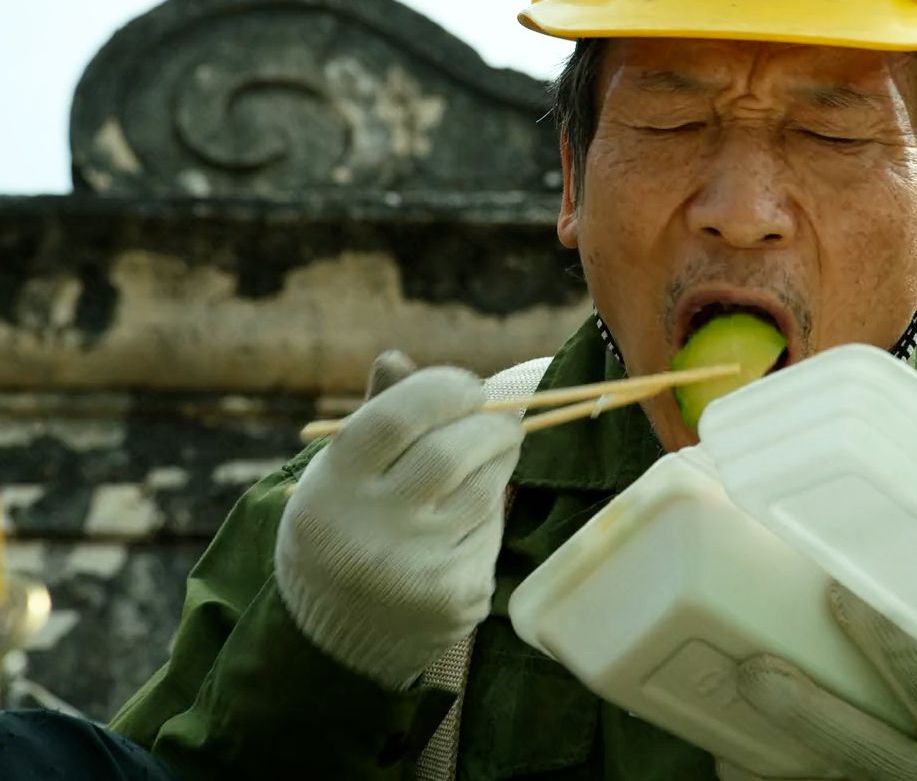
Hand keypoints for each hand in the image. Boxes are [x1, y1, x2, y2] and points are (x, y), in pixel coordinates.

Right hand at [274, 350, 520, 689]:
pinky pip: (490, 533)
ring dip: (498, 463)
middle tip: (501, 418)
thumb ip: (373, 419)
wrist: (333, 640)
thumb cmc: (341, 532)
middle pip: (450, 453)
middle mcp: (369, 530)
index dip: (444, 390)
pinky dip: (488, 516)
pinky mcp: (454, 596)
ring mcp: (415, 569)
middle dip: (488, 426)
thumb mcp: (336, 478)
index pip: (397, 418)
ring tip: (492, 454)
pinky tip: (469, 518)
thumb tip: (398, 359)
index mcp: (331, 489)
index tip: (468, 387)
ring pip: (484, 490)